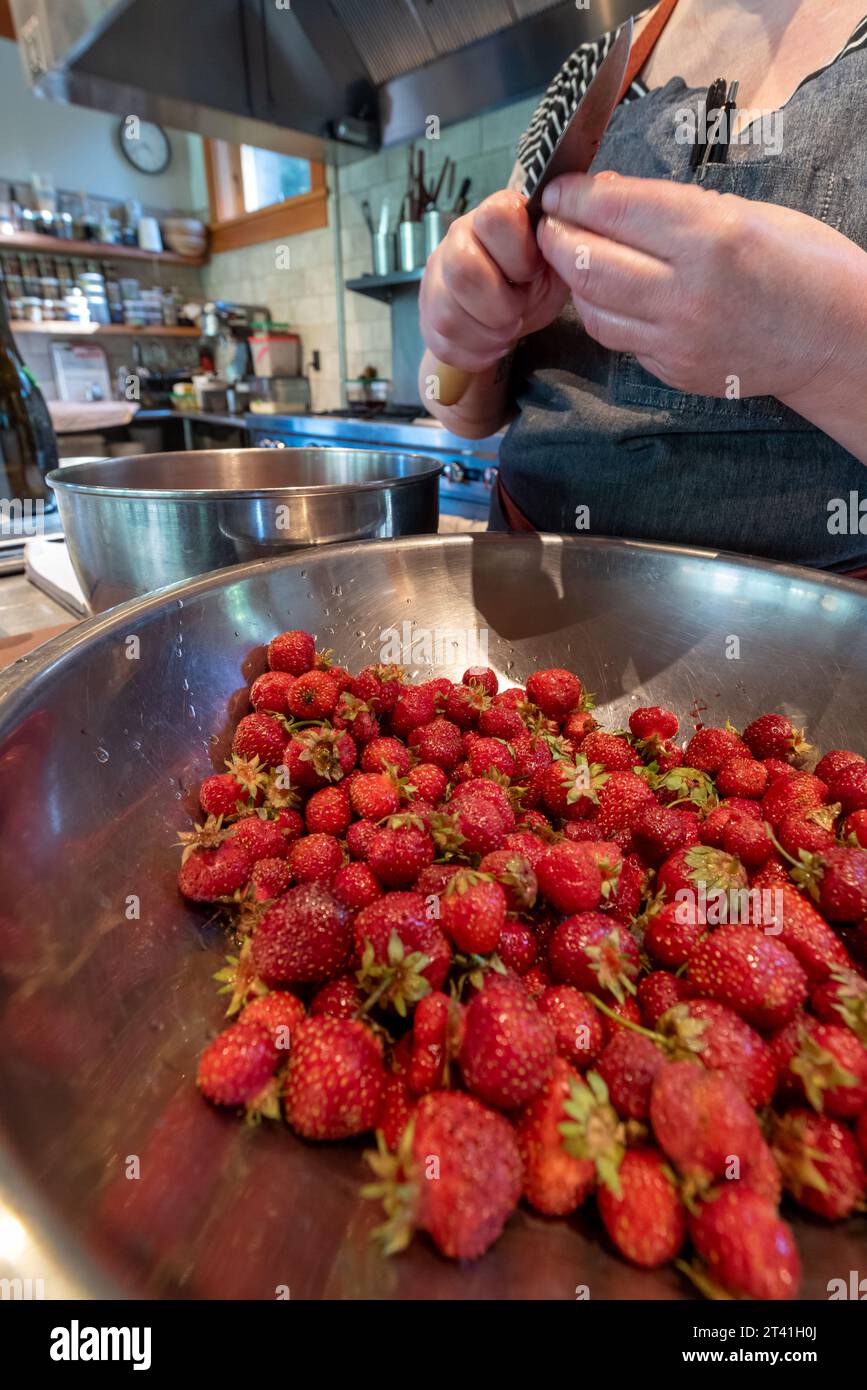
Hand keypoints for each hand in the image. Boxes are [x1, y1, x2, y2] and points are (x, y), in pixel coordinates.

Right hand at [419, 190, 568, 371]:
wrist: (500, 317)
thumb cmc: (532, 279)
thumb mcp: (559, 254)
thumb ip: (576, 224)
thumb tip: (610, 183)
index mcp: (494, 217)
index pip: (495, 218)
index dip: (518, 254)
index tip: (531, 271)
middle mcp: (457, 240)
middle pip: (463, 271)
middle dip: (500, 305)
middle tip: (517, 312)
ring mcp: (437, 279)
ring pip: (450, 316)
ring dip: (488, 333)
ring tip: (506, 329)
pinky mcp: (428, 317)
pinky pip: (445, 344)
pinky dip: (476, 353)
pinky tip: (490, 343)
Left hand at [536, 172, 866, 402]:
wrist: (835, 337)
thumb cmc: (801, 263)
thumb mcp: (746, 212)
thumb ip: (675, 208)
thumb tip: (610, 194)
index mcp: (711, 238)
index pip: (616, 210)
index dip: (575, 197)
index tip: (556, 189)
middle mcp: (687, 292)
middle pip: (589, 262)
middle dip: (556, 237)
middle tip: (547, 223)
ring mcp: (677, 339)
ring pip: (594, 308)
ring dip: (571, 279)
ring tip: (569, 256)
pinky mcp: (674, 371)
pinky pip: (619, 340)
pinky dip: (603, 312)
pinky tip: (605, 292)